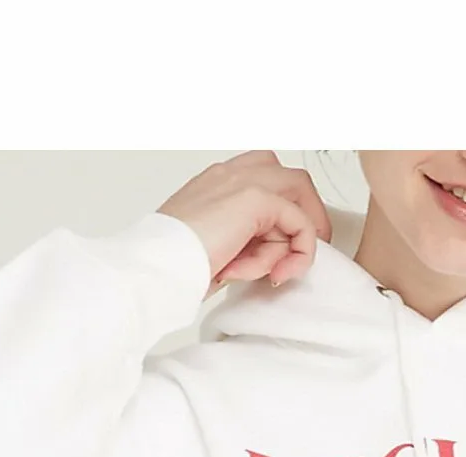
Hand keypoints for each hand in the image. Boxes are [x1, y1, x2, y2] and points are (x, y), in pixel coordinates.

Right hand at [158, 152, 331, 294]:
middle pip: (291, 177)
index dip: (285, 210)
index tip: (285, 247)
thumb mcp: (220, 247)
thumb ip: (247, 240)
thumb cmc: (178, 264)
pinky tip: (276, 274)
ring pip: (298, 195)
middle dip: (306, 215)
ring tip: (272, 271)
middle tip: (301, 252)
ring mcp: (243, 180)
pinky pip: (299, 222)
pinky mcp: (255, 198)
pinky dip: (298, 252)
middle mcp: (231, 174)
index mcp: (218, 182)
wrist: (160, 264)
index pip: (267, 178)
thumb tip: (278, 256)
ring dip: (297, 239)